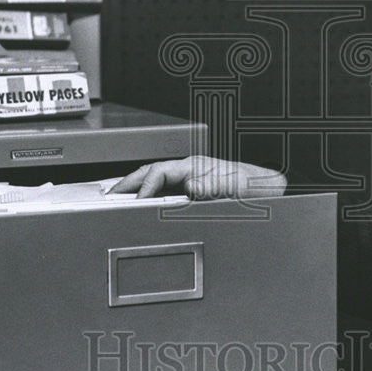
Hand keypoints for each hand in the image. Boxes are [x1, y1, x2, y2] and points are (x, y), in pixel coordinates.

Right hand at [109, 155, 287, 199]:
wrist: (263, 189)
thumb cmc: (249, 185)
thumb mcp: (232, 187)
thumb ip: (211, 187)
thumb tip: (191, 188)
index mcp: (193, 166)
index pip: (159, 172)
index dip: (143, 186)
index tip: (133, 201)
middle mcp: (188, 170)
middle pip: (150, 172)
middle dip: (127, 183)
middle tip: (108, 196)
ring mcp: (187, 178)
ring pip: (154, 180)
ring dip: (135, 188)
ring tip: (117, 199)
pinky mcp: (190, 189)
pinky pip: (163, 190)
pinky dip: (147, 196)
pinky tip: (140, 205)